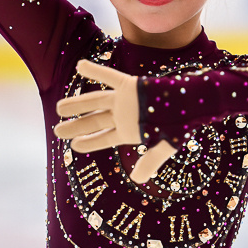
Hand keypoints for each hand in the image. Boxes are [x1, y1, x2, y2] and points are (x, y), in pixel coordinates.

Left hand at [54, 59, 176, 182]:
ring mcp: (124, 100)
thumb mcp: (164, 147)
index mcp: (129, 131)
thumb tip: (138, 181)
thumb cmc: (179, 126)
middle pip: (94, 121)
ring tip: (58, 108)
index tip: (73, 147)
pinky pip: (108, 77)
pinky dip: (94, 71)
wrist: (191, 103)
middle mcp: (123, 115)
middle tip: (57, 131)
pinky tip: (79, 66)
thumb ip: (150, 162)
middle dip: (76, 126)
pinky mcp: (128, 84)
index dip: (89, 142)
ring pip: (95, 101)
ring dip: (77, 104)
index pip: (104, 139)